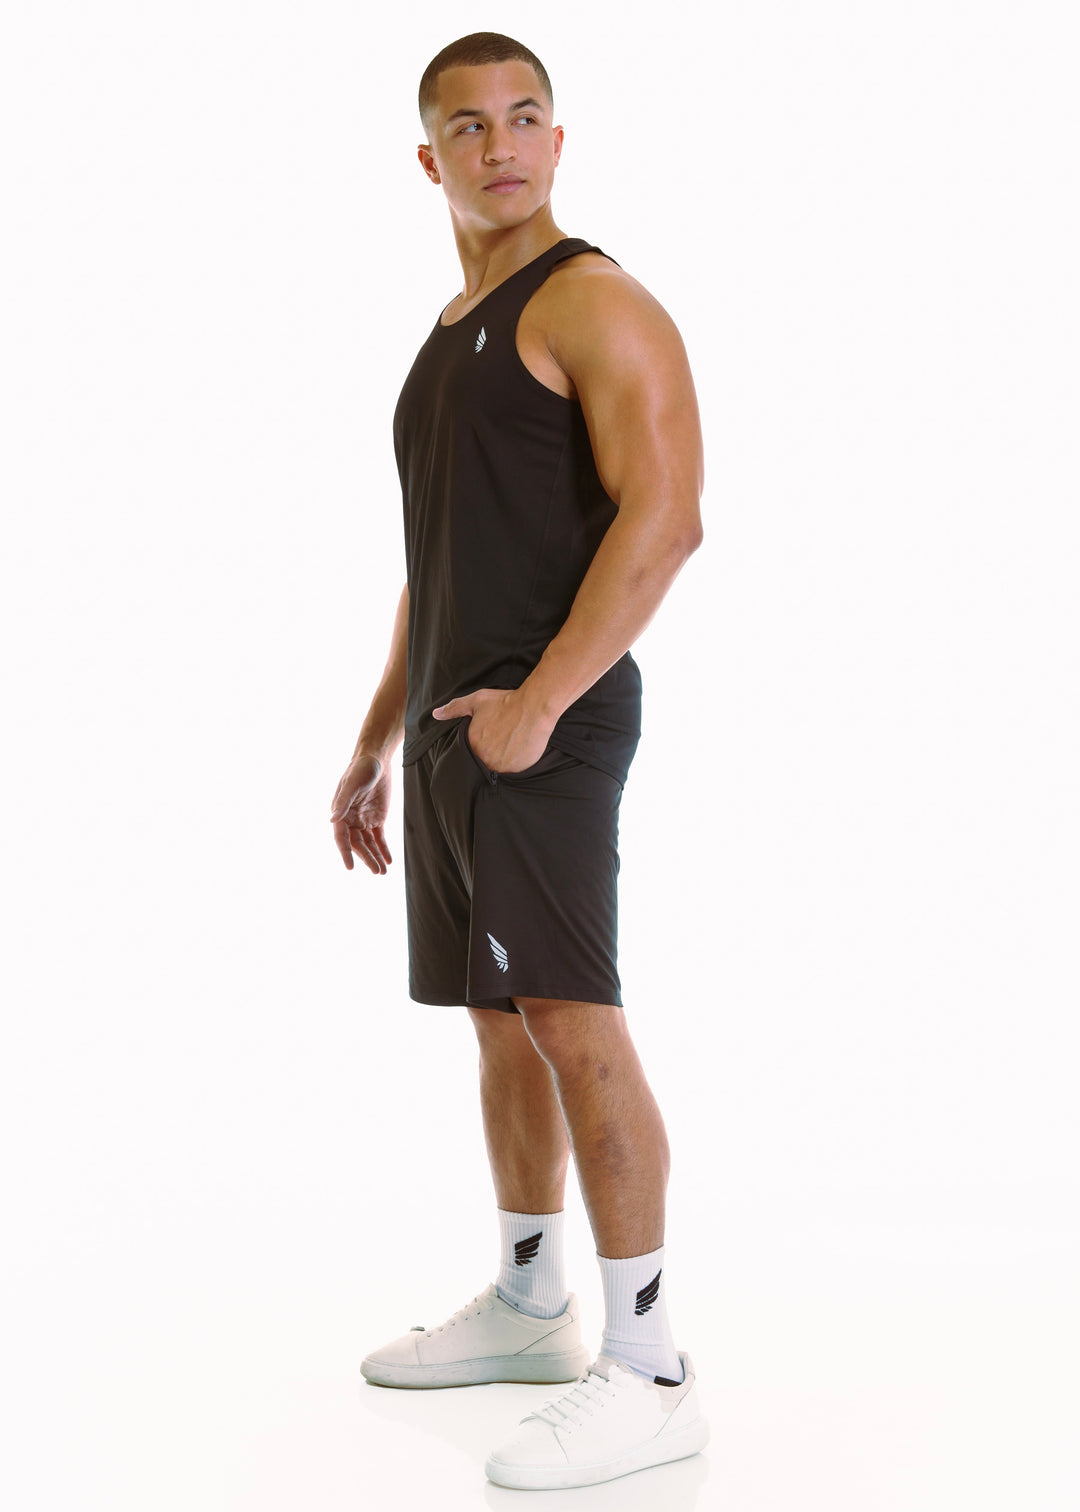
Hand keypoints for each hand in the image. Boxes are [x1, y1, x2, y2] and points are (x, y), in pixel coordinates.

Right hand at [330, 753, 391, 872]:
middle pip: (357, 844)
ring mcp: (364, 820)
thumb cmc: (360, 769)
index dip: (345, 853)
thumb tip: (332, 820)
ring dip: (375, 857)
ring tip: (383, 872)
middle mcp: (351, 820)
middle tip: (376, 871)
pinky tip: (388, 860)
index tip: (350, 867)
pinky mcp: (377, 818)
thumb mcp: (352, 783)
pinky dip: (383, 849)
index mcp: (341, 813)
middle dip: (367, 858)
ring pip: (369, 844)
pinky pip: (379, 837)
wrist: (376, 760)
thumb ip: (343, 801)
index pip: (341, 838)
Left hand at [432, 688, 553, 772]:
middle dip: (490, 753)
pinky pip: (513, 770)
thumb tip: (435, 714)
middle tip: (501, 740)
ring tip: (510, 744)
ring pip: (499, 768)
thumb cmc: (505, 702)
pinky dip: (515, 763)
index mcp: (472, 744)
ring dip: (502, 760)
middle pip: (484, 761)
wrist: (533, 707)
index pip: (470, 753)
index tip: (488, 738)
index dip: (479, 746)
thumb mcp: (476, 701)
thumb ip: (454, 708)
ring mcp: (502, 766)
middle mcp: (484, 758)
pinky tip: (519, 749)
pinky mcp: (518, 769)